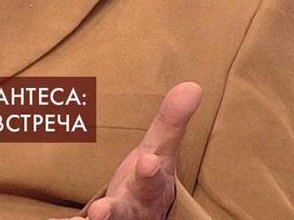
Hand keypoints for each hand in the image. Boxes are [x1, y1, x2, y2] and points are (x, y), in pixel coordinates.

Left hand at [50, 82, 202, 219]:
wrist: (145, 212)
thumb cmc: (147, 174)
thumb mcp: (160, 149)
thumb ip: (171, 121)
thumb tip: (193, 85)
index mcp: (150, 188)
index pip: (153, 180)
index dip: (150, 172)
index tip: (147, 163)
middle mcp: (133, 211)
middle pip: (124, 214)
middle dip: (112, 213)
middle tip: (100, 212)